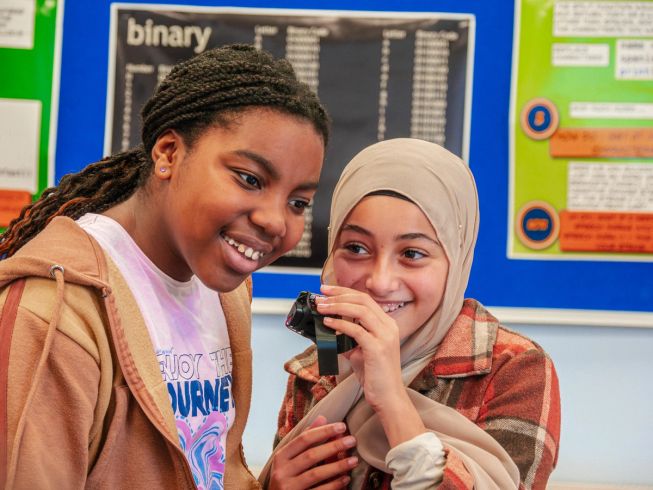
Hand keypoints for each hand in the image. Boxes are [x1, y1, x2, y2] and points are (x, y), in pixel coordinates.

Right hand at [268, 415, 357, 489]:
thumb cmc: (287, 477)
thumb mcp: (291, 458)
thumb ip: (306, 439)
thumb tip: (322, 418)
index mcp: (280, 457)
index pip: (303, 439)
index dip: (323, 431)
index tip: (342, 426)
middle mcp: (282, 472)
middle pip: (311, 455)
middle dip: (334, 446)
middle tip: (352, 440)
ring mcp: (289, 488)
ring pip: (316, 474)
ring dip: (338, 466)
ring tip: (354, 460)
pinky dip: (334, 484)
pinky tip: (346, 478)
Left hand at [316, 285, 403, 411]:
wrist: (388, 397)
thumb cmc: (374, 375)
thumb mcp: (359, 351)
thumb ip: (347, 338)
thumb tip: (327, 328)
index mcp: (386, 324)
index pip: (365, 299)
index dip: (345, 292)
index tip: (327, 290)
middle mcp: (389, 326)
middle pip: (363, 300)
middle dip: (339, 294)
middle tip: (321, 294)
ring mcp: (385, 336)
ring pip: (360, 310)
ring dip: (337, 306)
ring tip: (321, 308)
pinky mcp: (378, 348)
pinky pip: (356, 330)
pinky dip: (340, 324)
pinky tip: (328, 323)